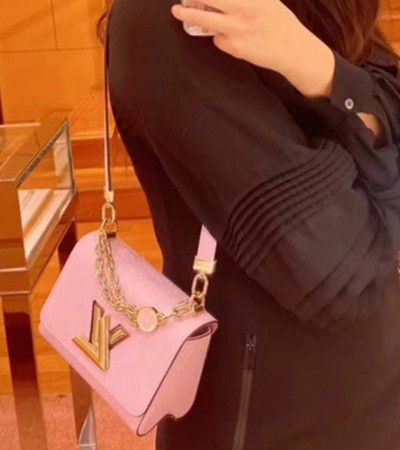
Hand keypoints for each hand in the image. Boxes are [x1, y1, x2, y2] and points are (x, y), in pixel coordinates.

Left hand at [171, 0, 334, 97]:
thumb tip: (222, 0)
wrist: (292, 49)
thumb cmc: (280, 23)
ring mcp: (237, 28)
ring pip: (205, 19)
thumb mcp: (266, 1)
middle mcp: (243, 8)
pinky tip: (231, 39)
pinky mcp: (235, 47)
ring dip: (188, 15)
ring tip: (178, 11)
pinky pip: (218, 40)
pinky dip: (220, 38)